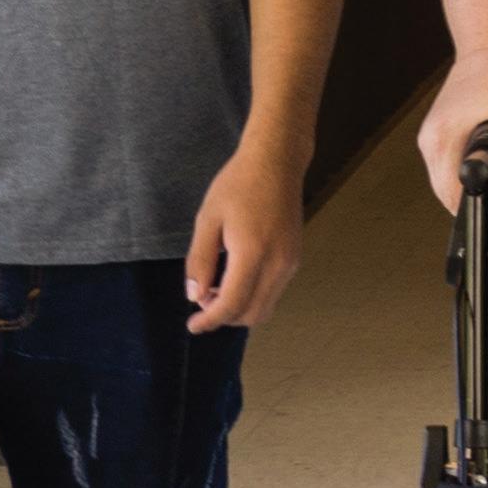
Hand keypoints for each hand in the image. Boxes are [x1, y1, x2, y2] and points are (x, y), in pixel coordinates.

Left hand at [185, 139, 306, 330]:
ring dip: (239, 308)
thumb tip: (194, 296)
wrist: (276, 162)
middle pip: (251, 314)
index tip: (193, 325)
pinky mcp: (294, 259)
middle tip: (202, 300)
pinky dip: (252, 296)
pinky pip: (273, 292)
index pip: (232, 304)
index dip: (210, 320)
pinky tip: (235, 277)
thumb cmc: (239, 185)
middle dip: (224, 317)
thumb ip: (199, 261)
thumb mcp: (207, 219)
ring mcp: (290, 263)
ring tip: (216, 287)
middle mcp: (277, 263)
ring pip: (265, 307)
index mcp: (253, 253)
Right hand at [416, 55, 487, 214]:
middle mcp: (431, 137)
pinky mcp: (436, 132)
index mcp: (447, 133)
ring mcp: (430, 134)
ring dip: (471, 190)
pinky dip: (465, 174)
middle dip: (477, 204)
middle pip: (445, 192)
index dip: (479, 208)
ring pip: (444, 181)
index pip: (451, 192)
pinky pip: (446, 166)